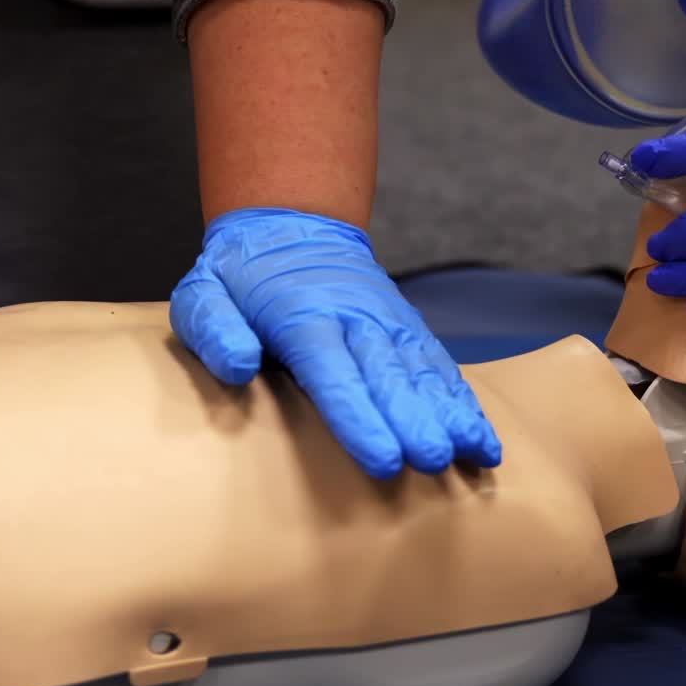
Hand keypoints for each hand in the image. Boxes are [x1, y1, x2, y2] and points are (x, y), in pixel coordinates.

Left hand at [172, 208, 502, 478]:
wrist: (291, 224)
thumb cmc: (240, 275)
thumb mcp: (203, 291)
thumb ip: (213, 327)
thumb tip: (237, 366)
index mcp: (302, 315)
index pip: (333, 372)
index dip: (359, 417)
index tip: (384, 459)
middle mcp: (355, 317)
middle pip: (387, 373)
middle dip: (414, 419)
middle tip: (434, 460)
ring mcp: (388, 321)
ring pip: (423, 369)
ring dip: (450, 412)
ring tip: (475, 453)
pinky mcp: (407, 328)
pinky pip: (440, 365)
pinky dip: (464, 401)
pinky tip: (482, 438)